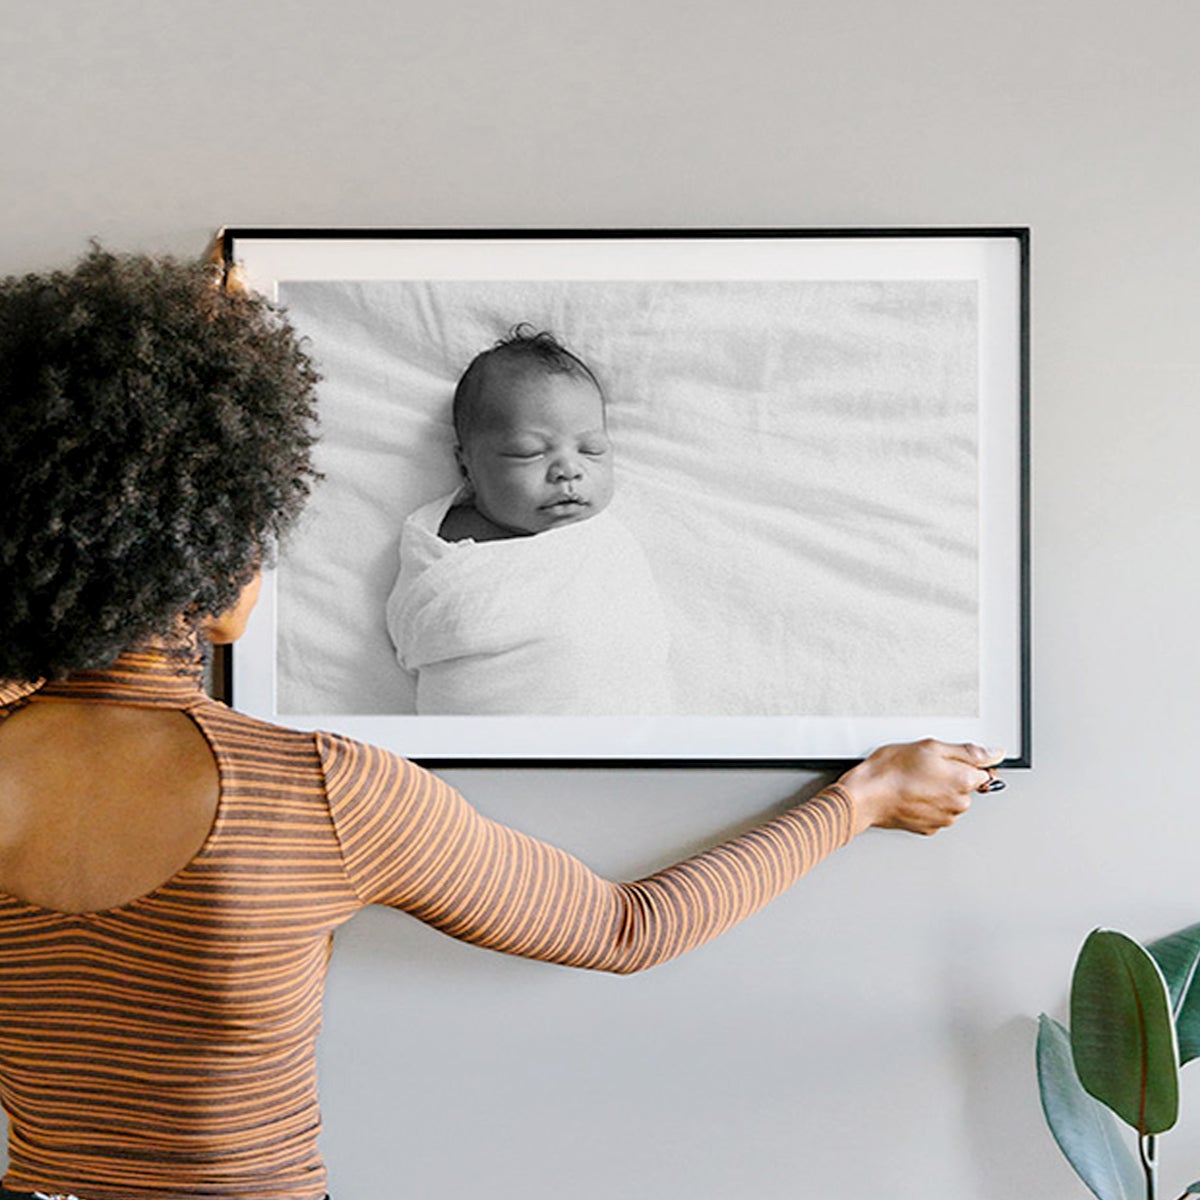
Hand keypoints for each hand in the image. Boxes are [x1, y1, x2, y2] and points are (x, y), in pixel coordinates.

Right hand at [836, 739, 1003, 836]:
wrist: (865, 795)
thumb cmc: (891, 770)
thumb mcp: (930, 747)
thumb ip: (968, 751)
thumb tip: (994, 754)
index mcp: (963, 782)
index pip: (985, 773)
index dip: (967, 763)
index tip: (951, 761)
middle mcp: (958, 804)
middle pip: (966, 787)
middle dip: (951, 776)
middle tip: (925, 766)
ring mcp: (943, 818)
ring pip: (950, 800)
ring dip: (938, 791)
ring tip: (914, 780)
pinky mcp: (928, 827)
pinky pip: (936, 812)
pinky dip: (926, 804)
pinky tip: (910, 793)